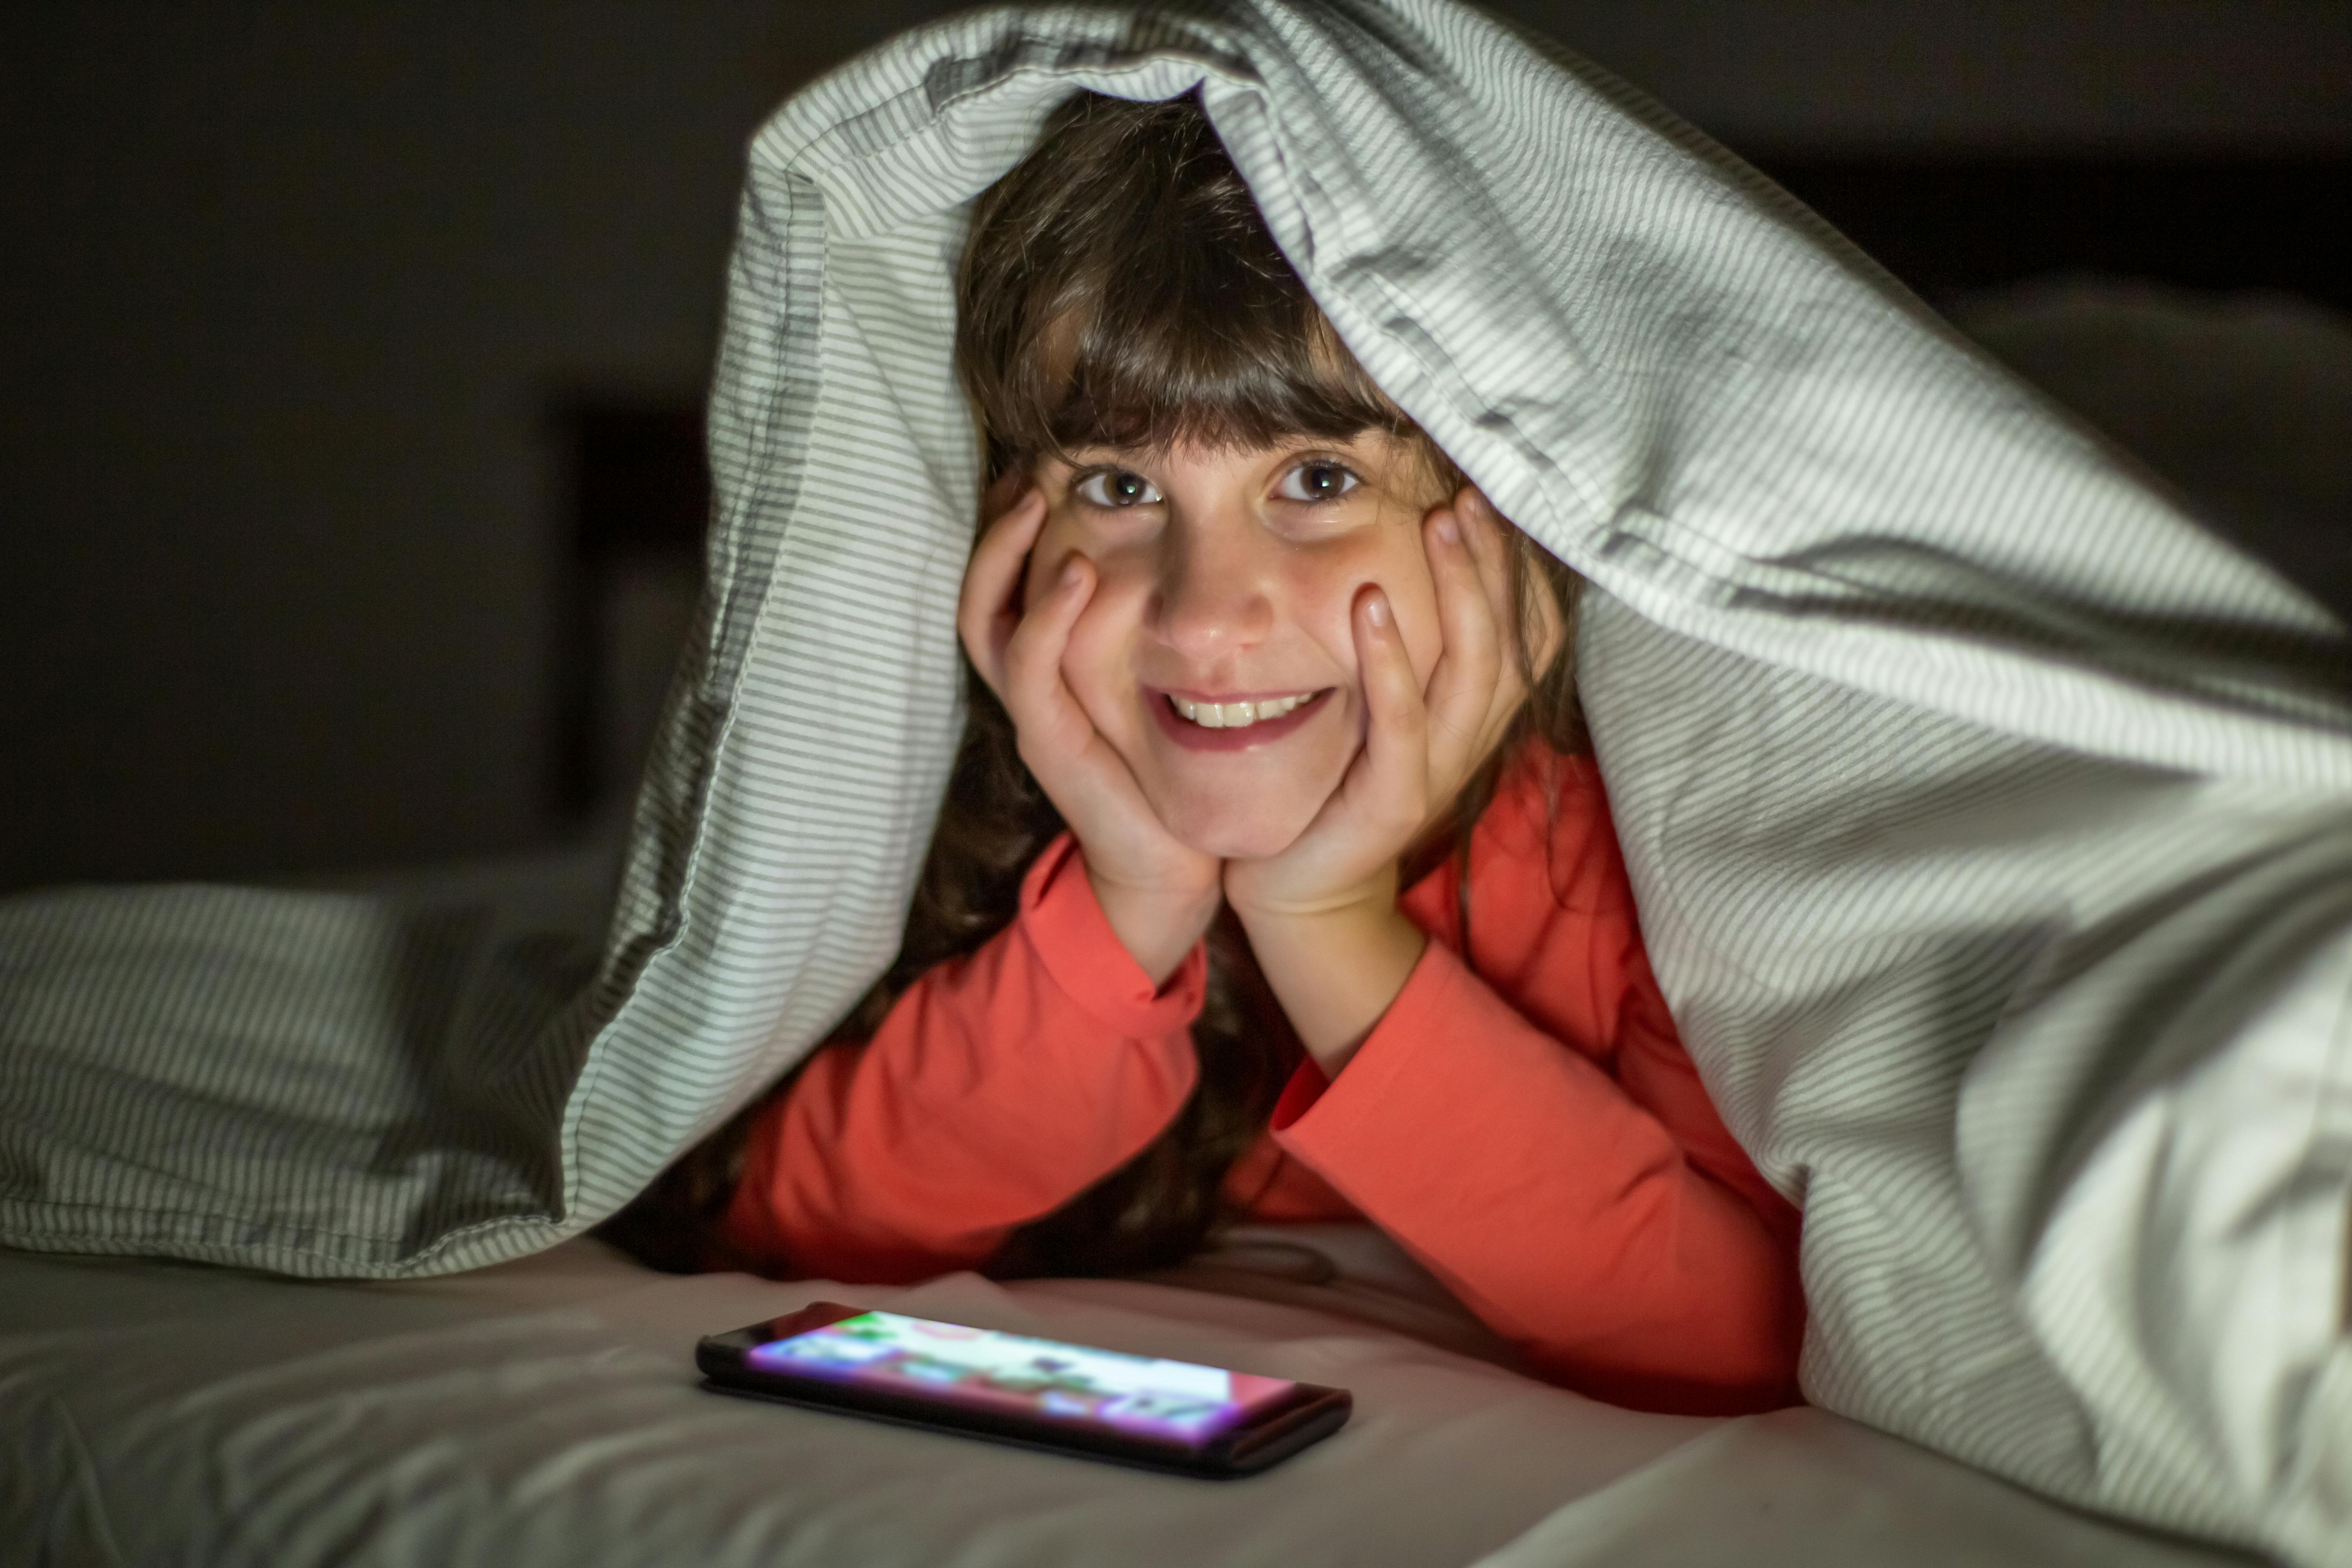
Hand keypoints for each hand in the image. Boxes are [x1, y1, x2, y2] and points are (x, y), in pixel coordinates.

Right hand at [958, 477, 1221, 983]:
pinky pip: (1028, 664)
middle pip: (981, 582)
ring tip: (1037, 498)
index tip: (1051, 458)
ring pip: (984, 614)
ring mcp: (1033, 709)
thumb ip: (1175, 623)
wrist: (1176, 866)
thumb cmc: (1183, 770)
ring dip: (1005, 552)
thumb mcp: (1174, 681)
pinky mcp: (1048, 740)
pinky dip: (1046, 615)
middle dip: (997, 519)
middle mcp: (1030, 681)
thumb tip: (1213, 551)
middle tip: (1031, 460)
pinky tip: (1078, 571)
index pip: (1011, 573)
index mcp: (1054, 663)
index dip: (1018, 515)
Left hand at [1223, 488, 1538, 1067]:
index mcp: (1476, 714)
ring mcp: (1440, 770)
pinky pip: (1403, 723)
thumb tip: (1404, 558)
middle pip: (1512, 639)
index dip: (1525, 570)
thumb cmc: (1336, 782)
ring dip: (1460, 592)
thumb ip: (1410, 652)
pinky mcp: (1395, 799)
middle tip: (1472, 492)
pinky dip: (1391, 662)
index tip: (1500, 496)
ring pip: (1475, 670)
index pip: (1533, 634)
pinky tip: (1373, 606)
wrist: (1301, 886)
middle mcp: (1473, 738)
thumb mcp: (1384, 705)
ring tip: (1440, 524)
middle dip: (1496, 561)